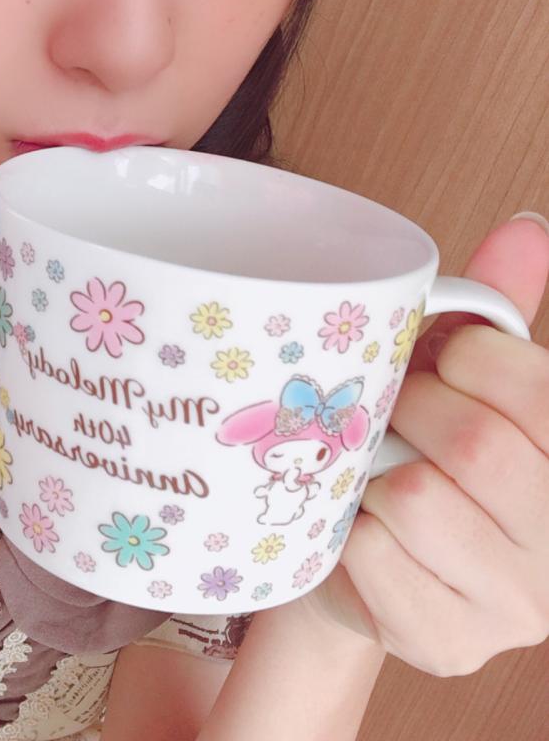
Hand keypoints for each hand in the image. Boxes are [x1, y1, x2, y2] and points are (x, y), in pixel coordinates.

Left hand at [297, 214, 548, 675]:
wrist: (364, 557)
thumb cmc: (420, 447)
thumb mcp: (464, 376)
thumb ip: (498, 306)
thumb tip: (525, 228)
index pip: (533, 387)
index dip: (465, 358)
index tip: (441, 362)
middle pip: (471, 442)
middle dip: (409, 407)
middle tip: (392, 412)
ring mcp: (514, 608)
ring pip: (414, 499)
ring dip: (371, 468)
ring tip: (375, 469)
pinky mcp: (446, 645)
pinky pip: (370, 556)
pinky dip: (344, 527)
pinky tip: (358, 526)